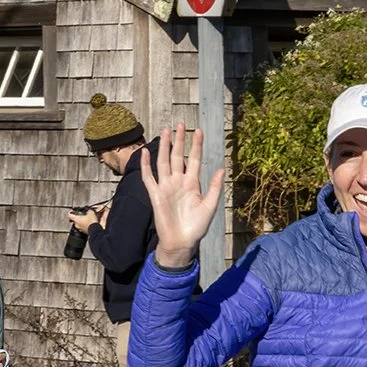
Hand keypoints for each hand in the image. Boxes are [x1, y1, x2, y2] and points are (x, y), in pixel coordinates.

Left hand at [67, 208, 99, 231]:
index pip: (69, 215)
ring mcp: (80, 229)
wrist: (95, 230)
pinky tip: (90, 224)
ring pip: (79, 224)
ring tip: (87, 219)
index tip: (71, 211)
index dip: (70, 212)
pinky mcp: (84, 232)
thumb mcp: (90, 213)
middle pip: (75, 220)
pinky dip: (86, 226)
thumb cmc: (91, 222)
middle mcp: (77, 225)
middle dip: (78, 218)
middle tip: (82, 215)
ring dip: (82, 222)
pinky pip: (84, 228)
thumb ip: (88, 211)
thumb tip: (89, 211)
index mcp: (76, 219)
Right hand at [141, 123, 225, 269]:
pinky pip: (148, 178)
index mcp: (192, 184)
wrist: (182, 242)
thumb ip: (214, 187)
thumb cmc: (196, 227)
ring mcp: (166, 187)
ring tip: (165, 131)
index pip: (194, 160)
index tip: (198, 131)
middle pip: (178, 156)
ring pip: (164, 162)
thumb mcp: (210, 206)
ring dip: (164, 147)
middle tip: (181, 124)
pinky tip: (144, 152)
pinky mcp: (155, 195)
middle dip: (179, 141)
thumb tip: (222, 168)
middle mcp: (178, 182)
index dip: (196, 146)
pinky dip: (145, 165)